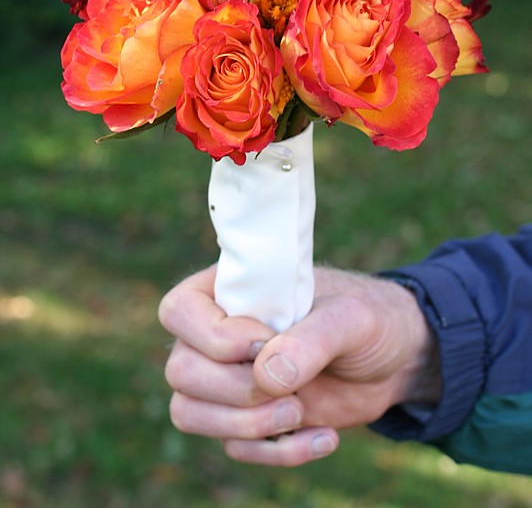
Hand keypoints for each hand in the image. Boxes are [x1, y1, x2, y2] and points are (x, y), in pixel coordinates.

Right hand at [158, 265, 440, 466]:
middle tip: (290, 389)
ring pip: (189, 412)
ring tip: (300, 414)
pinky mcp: (248, 417)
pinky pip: (234, 447)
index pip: (178, 310)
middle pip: (181, 371)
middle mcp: (217, 334)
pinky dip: (278, 452)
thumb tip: (266, 376)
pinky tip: (324, 437)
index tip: (265, 341)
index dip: (214, 336)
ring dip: (245, 426)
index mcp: (230, 290)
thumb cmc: (367, 318)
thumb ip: (312, 338)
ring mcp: (228, 379)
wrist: (394, 358)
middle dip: (235, 391)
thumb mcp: (351, 318)